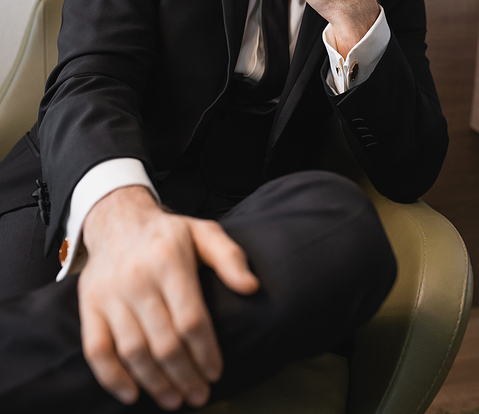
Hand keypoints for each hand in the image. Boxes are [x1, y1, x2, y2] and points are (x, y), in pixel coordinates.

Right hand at [78, 186, 258, 409]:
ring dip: (156, 383)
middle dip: (185, 376)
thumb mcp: (203, 233)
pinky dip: (112, 378)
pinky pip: (97, 350)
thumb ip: (229, 257)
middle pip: (164, 342)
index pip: (191, 319)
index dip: (205, 352)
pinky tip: (132, 394)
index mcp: (169, 260)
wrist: (118, 219)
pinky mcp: (90, 305)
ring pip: (133, 351)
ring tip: (174, 400)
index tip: (216, 372)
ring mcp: (110, 294)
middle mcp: (137, 278)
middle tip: (200, 395)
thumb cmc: (167, 234)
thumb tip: (251, 287)